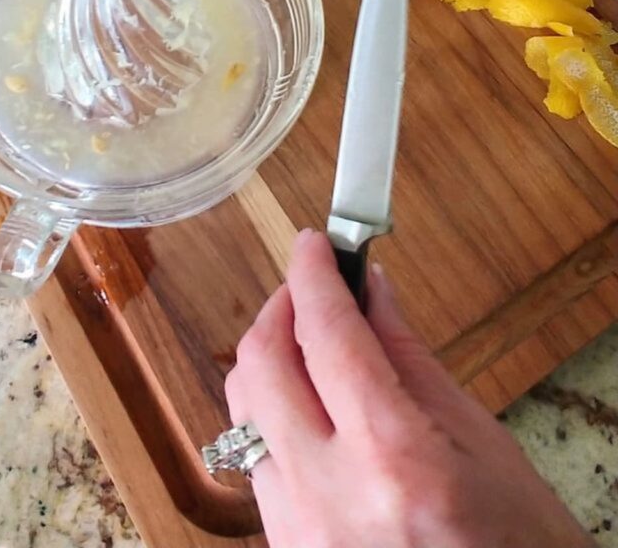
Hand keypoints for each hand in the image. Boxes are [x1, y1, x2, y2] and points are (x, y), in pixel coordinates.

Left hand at [225, 230, 593, 547]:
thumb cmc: (517, 547)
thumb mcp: (482, 441)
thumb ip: (410, 358)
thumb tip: (371, 292)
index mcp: (394, 456)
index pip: (328, 333)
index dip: (313, 274)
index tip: (314, 243)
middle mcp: (330, 493)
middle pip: (263, 362)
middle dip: (281, 306)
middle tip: (310, 286)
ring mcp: (298, 528)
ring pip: (244, 406)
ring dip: (269, 355)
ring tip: (307, 337)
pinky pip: (255, 455)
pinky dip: (272, 410)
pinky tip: (305, 400)